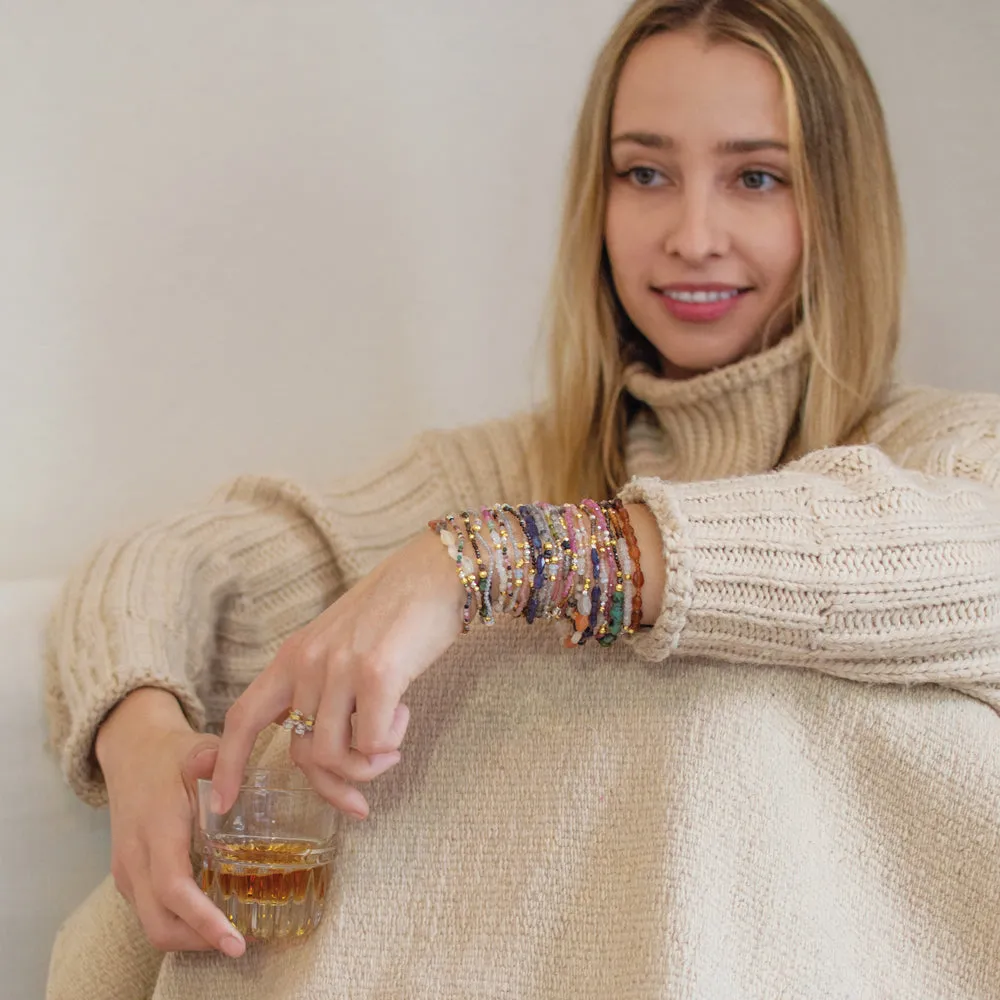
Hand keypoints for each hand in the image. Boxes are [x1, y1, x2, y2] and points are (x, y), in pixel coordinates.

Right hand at [95, 689, 246, 957]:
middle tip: (243, 942)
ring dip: (190, 937)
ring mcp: (127, 869)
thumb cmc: (171, 753)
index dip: (203, 919)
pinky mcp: (128, 874)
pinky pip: (150, 912)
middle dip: (199, 941)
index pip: (174, 888)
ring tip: (233, 932)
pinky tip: (211, 913)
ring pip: (152, 924)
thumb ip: (217, 762)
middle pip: (159, 923)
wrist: (131, 751)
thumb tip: (235, 773)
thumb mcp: (198, 750)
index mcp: (156, 829)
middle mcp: (135, 857)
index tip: (235, 940)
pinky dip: (178, 923)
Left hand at [211, 528, 466, 816]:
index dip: (230, 764)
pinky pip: (372, 743)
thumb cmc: (397, 611)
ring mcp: (339, 668)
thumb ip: (320, 685)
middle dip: (333, 788)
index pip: (244, 717)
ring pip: (334, 756)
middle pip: (300, 755)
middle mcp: (307, 662)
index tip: (225, 804)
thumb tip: (314, 741)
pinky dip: (391, 743)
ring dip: (368, 765)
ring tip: (393, 740)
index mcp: (293, 656)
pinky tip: (404, 714)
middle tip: (360, 802)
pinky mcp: (376, 674)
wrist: (436, 572)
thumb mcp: (340, 644)